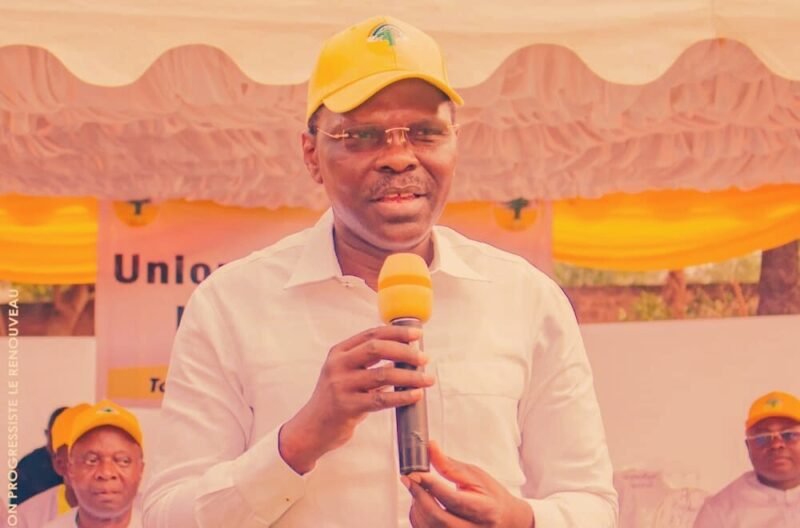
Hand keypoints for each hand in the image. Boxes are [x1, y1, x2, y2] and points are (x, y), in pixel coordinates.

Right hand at [279, 325, 433, 473]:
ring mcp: (341, 385)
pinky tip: (416, 395)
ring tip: (427, 379)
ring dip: (410, 376)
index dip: (397, 332)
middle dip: (405, 351)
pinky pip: (381, 399)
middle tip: (424, 358)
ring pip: (383, 374)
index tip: (417, 334)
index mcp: (339, 352)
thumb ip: (369, 363)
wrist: (313, 429)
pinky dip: (402, 396)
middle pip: (377, 348)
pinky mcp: (347, 406)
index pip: (371, 334)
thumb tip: (406, 355)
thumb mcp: (347, 374)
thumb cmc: (336, 400)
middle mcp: (338, 365)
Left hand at [403, 441, 533, 527]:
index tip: (416, 473)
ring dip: (417, 506)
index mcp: (483, 510)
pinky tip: (420, 503)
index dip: (430, 485)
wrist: (504, 520)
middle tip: (410, 480)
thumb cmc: (491, 497)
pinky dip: (418, 517)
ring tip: (418, 489)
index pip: (453, 499)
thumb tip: (430, 447)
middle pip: (438, 518)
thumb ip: (450, 465)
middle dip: (419, 497)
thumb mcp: (476, 476)